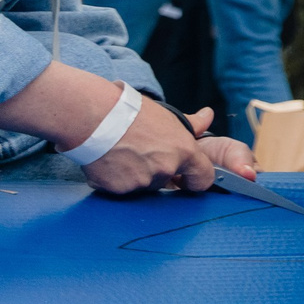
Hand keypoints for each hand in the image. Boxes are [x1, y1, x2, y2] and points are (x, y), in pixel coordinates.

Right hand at [87, 100, 255, 194]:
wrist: (96, 118)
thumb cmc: (133, 113)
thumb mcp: (169, 116)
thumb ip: (192, 124)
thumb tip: (207, 117)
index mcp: (184, 153)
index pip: (203, 179)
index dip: (196, 179)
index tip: (187, 177)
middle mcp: (165, 170)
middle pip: (167, 182)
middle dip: (159, 172)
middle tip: (144, 155)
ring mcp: (141, 182)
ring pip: (144, 186)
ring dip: (137, 176)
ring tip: (125, 155)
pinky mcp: (118, 190)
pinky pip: (121, 189)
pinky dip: (116, 179)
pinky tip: (111, 162)